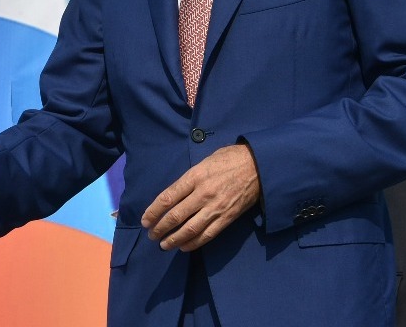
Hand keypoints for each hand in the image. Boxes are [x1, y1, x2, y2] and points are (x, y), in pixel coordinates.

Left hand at [140, 143, 260, 251]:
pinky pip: (207, 234)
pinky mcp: (227, 218)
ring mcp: (215, 208)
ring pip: (189, 229)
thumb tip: (175, 193)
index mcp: (195, 176)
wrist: (259, 166)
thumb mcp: (205, 161)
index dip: (153, 211)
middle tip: (151, 235)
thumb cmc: (230, 159)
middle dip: (160, 228)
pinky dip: (193, 243)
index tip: (145, 220)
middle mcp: (202, 194)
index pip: (167, 197)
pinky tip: (183, 247)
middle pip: (175, 215)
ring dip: (173, 239)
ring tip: (163, 245)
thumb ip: (189, 177)